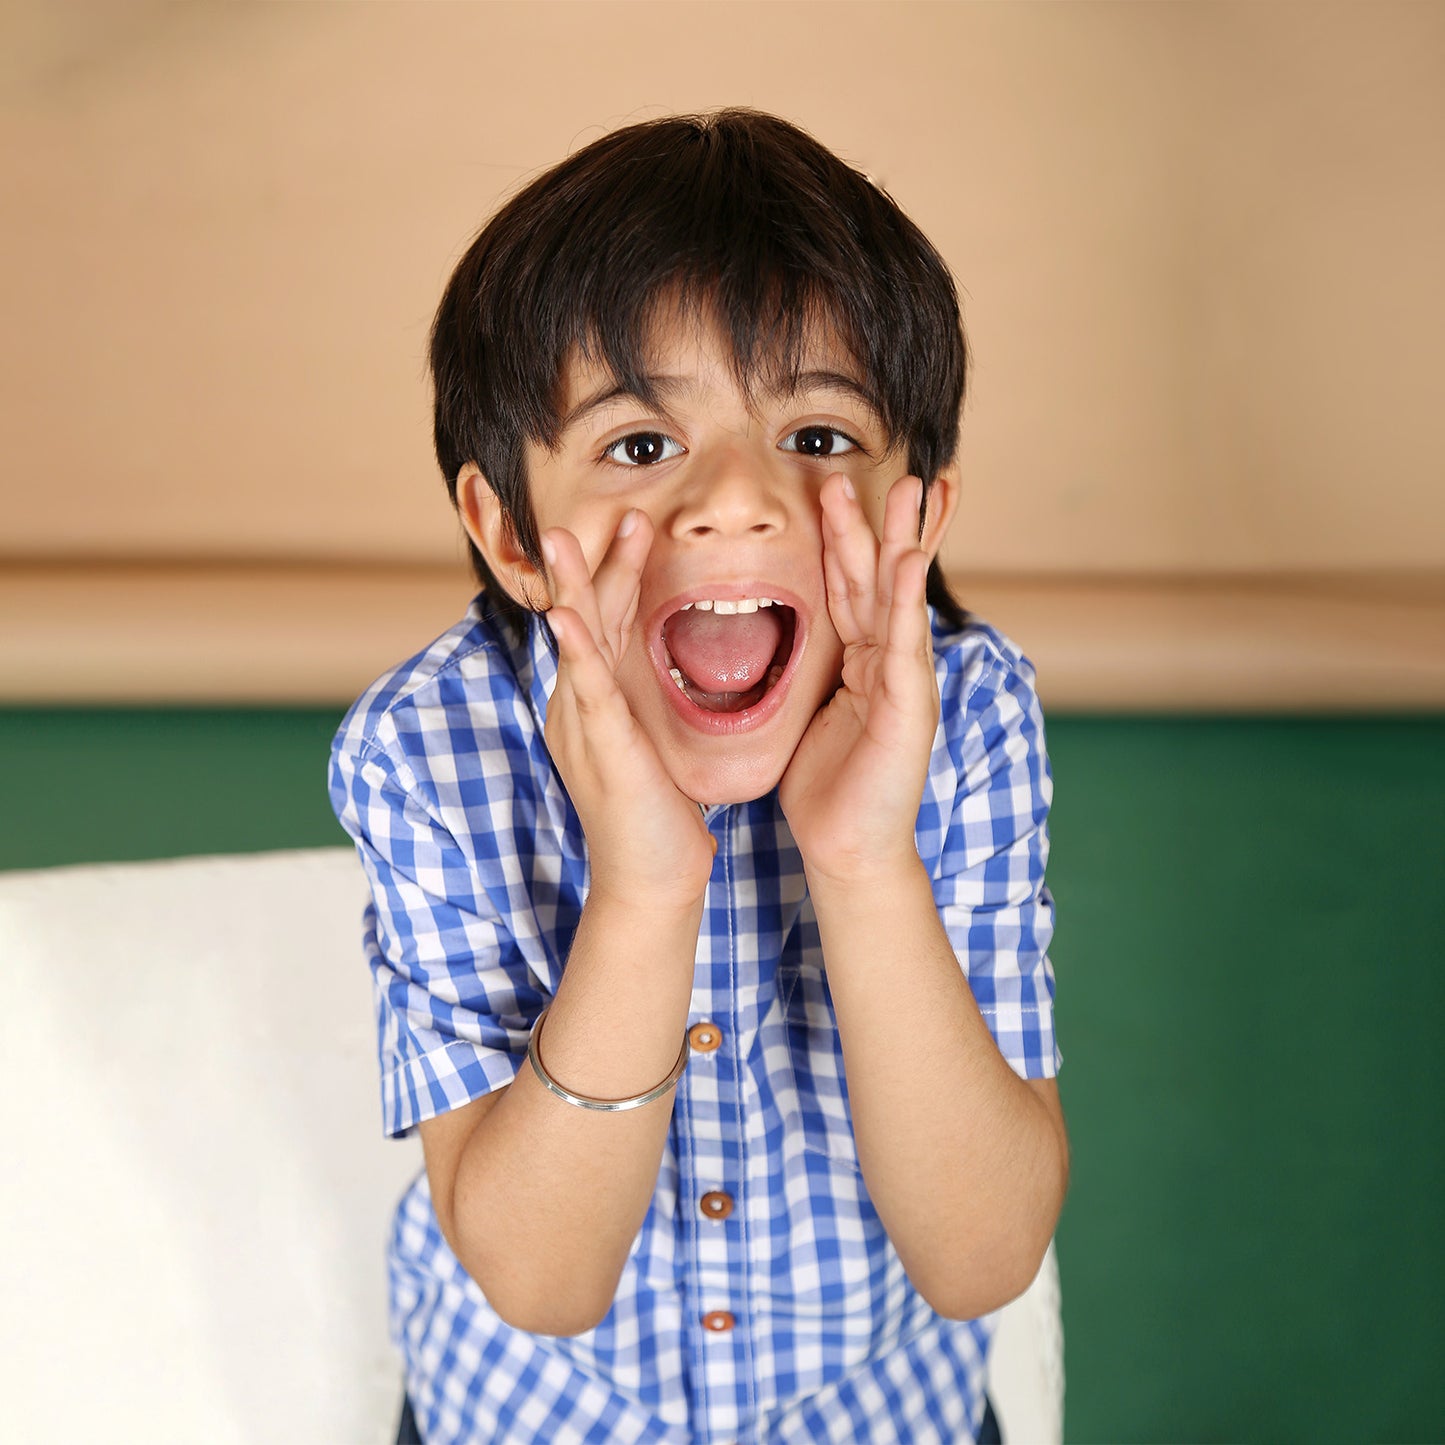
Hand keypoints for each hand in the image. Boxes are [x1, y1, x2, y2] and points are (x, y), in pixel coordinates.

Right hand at [542, 512, 714, 910]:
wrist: (653, 881)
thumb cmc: (660, 817)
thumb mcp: (653, 744)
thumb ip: (651, 703)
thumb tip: (672, 667)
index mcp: (595, 703)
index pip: (604, 624)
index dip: (616, 575)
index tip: (638, 528)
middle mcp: (580, 708)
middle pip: (587, 620)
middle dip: (594, 564)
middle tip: (607, 512)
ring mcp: (583, 728)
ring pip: (577, 644)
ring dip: (572, 588)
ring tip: (563, 539)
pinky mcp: (600, 751)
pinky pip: (586, 692)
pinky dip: (575, 651)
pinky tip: (566, 617)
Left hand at [779, 474, 938, 885]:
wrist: (848, 849)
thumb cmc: (826, 789)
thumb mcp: (805, 717)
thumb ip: (803, 676)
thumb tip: (772, 647)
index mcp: (858, 663)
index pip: (848, 588)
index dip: (841, 539)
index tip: (830, 489)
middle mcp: (885, 663)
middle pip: (876, 579)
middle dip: (877, 523)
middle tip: (878, 469)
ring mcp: (903, 682)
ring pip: (898, 598)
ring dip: (902, 541)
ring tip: (910, 490)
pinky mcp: (909, 707)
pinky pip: (903, 643)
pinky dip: (904, 600)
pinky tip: (906, 561)